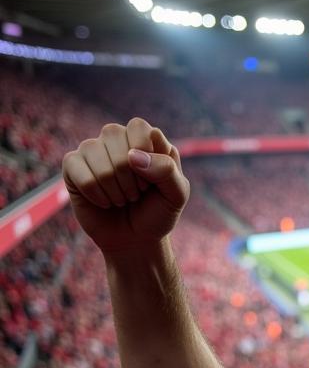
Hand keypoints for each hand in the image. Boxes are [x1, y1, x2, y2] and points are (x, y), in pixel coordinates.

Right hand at [62, 119, 189, 253]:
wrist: (136, 240)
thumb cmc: (157, 214)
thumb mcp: (176, 196)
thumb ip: (167, 170)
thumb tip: (132, 156)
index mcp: (145, 138)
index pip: (138, 127)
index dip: (146, 157)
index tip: (152, 182)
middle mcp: (117, 138)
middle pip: (113, 135)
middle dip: (129, 176)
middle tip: (136, 194)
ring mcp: (93, 149)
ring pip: (94, 152)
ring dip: (113, 188)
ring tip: (122, 199)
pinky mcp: (73, 165)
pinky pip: (77, 170)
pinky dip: (95, 194)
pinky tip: (104, 202)